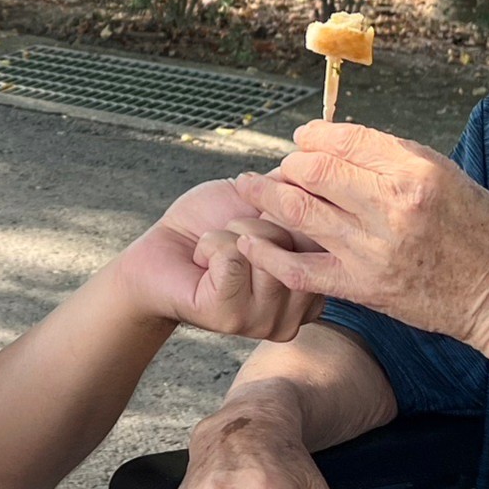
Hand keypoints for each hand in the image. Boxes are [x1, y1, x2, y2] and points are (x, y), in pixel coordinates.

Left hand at [112, 179, 318, 341]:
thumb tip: (325, 168)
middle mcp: (301, 311)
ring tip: (218, 254)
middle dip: (257, 223)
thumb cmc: (213, 224)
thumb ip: (300, 190)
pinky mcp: (233, 318)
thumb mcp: (264, 199)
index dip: (288, 212)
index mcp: (316, 284)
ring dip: (229, 236)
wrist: (163, 250)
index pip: (324, 234)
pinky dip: (210, 247)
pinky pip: (233, 258)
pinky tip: (203, 265)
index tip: (262, 217)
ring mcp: (268, 321)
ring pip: (264, 247)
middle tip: (234, 238)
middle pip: (297, 239)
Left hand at [235, 122, 488, 353]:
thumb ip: (392, 157)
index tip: (302, 139)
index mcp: (414, 170)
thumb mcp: (446, 175)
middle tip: (280, 166)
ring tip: (248, 187)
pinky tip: (247, 239)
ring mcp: (374, 249)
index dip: (312, 136)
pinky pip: (302, 270)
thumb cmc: (483, 230)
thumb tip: (339, 141)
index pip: (343, 139)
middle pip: (314, 170)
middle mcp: (392, 205)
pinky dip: (268, 253)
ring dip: (266, 195)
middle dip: (288, 164)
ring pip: (300, 211)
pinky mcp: (365, 288)